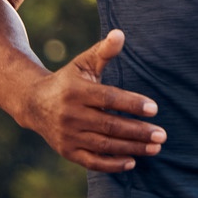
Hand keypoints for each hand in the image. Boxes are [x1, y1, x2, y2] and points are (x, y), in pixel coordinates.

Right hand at [22, 29, 165, 171]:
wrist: (35, 104)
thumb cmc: (69, 80)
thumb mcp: (84, 63)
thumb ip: (104, 51)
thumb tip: (120, 33)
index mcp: (76, 91)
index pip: (108, 99)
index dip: (131, 104)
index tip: (154, 108)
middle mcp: (71, 115)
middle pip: (109, 125)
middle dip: (138, 131)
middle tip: (162, 134)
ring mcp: (68, 136)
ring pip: (104, 145)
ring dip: (131, 148)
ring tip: (155, 148)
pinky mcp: (67, 152)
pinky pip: (92, 162)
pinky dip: (112, 164)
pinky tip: (132, 161)